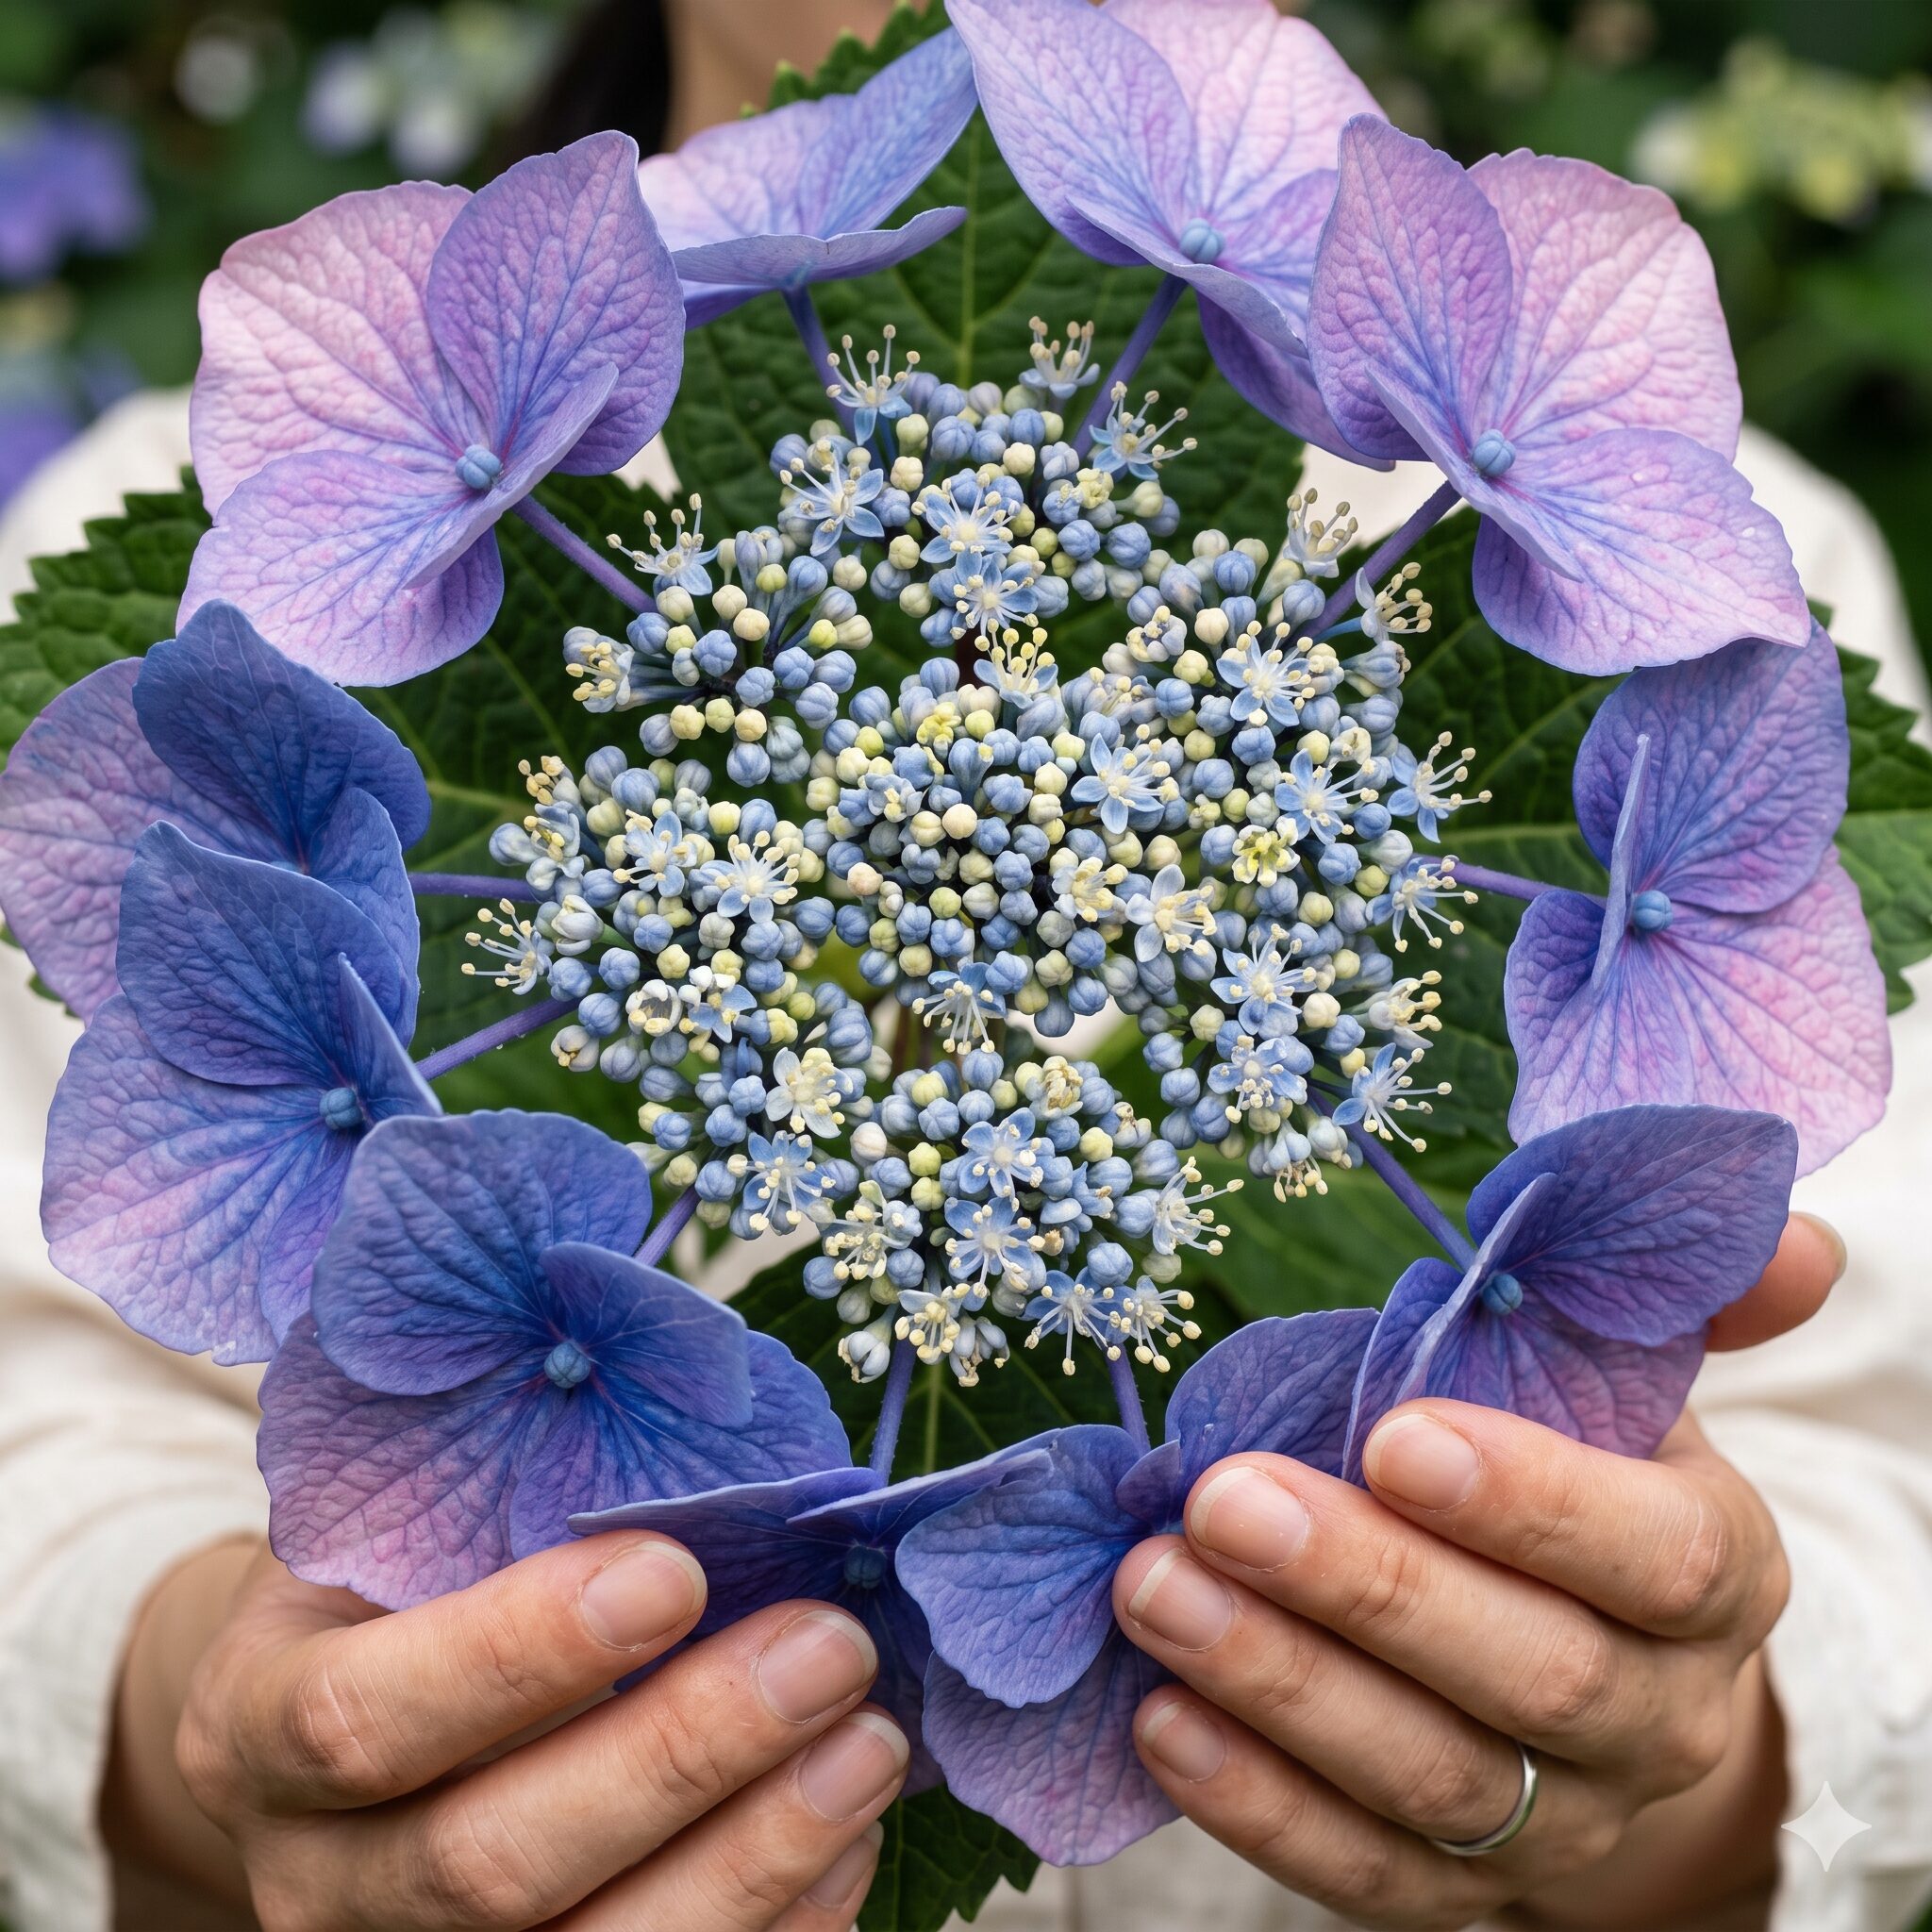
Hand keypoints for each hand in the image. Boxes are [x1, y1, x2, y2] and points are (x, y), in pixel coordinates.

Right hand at [163, 1536, 904, 1930]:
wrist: (338, 1727)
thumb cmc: (398, 1591)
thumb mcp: (399, 1527)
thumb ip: (502, 1507)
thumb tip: (713, 1464)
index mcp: (254, 1731)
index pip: (361, 1719)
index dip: (518, 1653)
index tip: (674, 1568)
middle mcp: (317, 1883)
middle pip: (488, 1866)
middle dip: (680, 1754)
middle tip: (828, 1646)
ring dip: (753, 1857)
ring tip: (869, 1743)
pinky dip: (775, 1931)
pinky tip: (849, 1838)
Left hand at [1111, 1211, 1843, 1930]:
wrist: (1598, 1688)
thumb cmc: (1583, 1489)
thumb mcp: (1635, 1392)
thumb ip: (1691, 1308)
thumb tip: (1788, 1234)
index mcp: (1712, 1578)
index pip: (1656, 1559)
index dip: (1531, 1504)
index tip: (1393, 1434)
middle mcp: (1653, 1721)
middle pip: (1528, 1677)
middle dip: (1365, 1587)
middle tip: (1222, 1501)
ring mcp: (1556, 1823)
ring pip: (1429, 1780)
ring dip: (1280, 1685)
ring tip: (1155, 1588)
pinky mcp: (1455, 1892)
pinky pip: (1362, 1872)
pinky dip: (1257, 1803)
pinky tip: (1161, 1718)